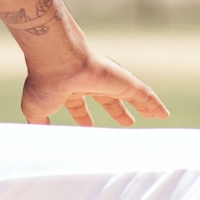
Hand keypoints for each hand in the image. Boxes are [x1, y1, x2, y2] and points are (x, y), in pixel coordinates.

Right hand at [21, 52, 169, 127]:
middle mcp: (90, 84)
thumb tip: (37, 137)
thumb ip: (40, 123)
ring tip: (152, 116)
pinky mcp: (123, 81)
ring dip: (140, 107)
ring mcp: (108, 82)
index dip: (83, 117)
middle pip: (108, 100)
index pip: (79, 105)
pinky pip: (143, 94)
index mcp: (70, 90)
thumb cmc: (45, 83)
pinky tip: (163, 114)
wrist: (57, 62)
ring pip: (129, 95)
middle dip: (117, 111)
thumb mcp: (37, 109)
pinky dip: (153, 104)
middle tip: (126, 122)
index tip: (88, 126)